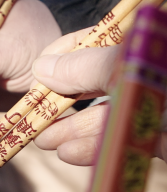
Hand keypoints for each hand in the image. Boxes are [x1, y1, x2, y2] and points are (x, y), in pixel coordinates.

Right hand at [33, 28, 166, 164]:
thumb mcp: (131, 69)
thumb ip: (88, 67)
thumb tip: (42, 67)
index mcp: (145, 45)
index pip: (102, 38)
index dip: (67, 52)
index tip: (38, 71)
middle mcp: (149, 72)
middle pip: (100, 81)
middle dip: (64, 99)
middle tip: (36, 114)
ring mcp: (154, 105)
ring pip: (110, 115)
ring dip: (73, 130)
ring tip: (44, 141)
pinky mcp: (159, 137)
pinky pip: (124, 141)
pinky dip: (95, 148)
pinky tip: (69, 153)